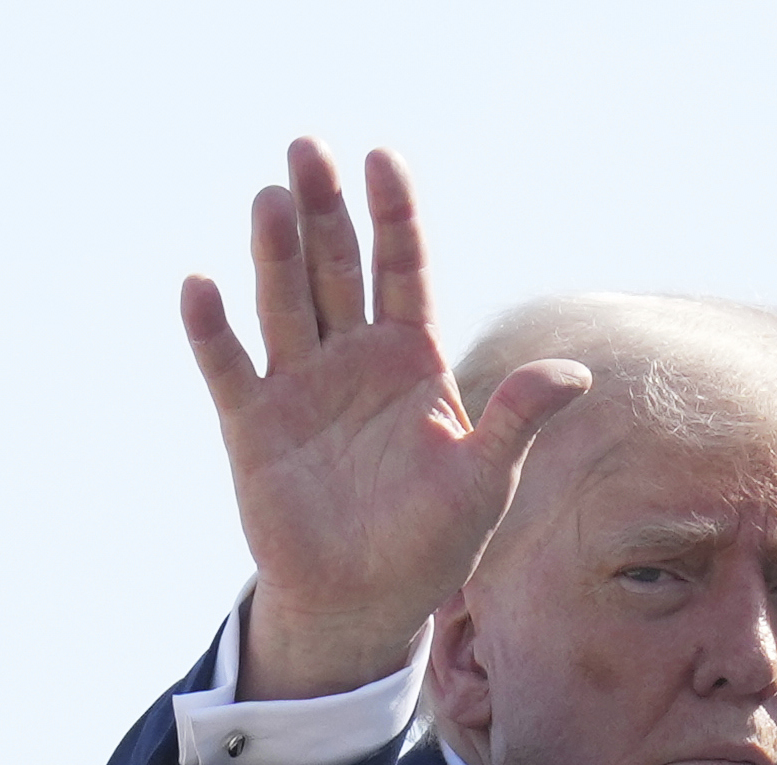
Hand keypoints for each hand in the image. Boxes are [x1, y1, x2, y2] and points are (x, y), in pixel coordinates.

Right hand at [183, 141, 590, 701]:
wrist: (364, 604)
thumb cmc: (432, 544)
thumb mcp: (485, 482)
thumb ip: (517, 420)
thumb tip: (575, 374)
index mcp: (411, 358)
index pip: (403, 270)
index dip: (394, 217)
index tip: (384, 160)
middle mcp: (352, 358)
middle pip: (336, 268)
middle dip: (325, 211)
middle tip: (309, 148)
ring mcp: (298, 386)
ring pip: (285, 303)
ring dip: (275, 253)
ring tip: (270, 200)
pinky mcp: (251, 424)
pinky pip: (228, 368)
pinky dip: (212, 331)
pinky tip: (200, 286)